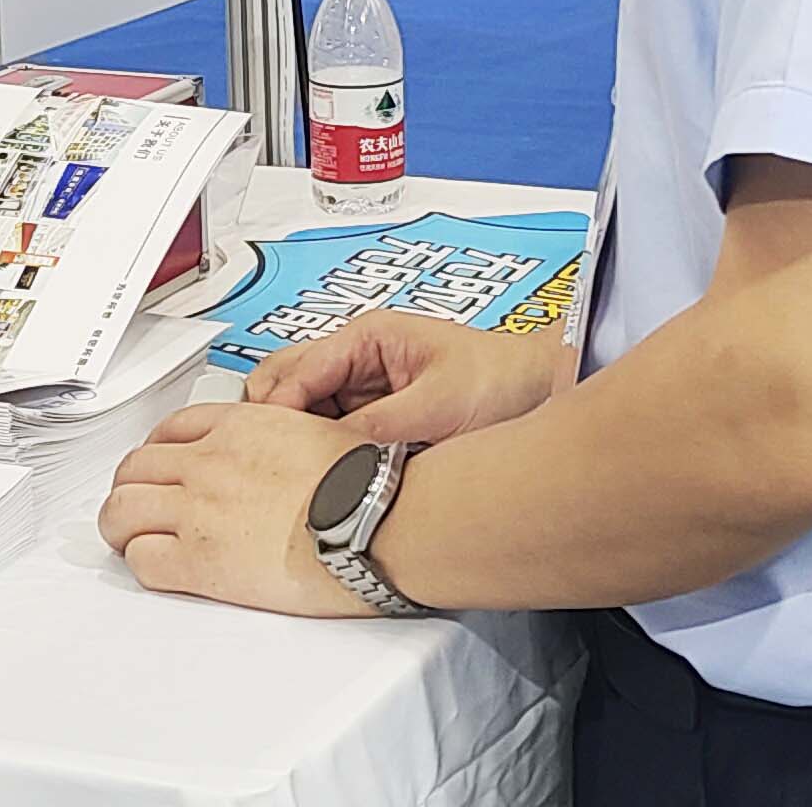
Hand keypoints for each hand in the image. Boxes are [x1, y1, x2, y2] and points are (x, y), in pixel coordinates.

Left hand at [97, 401, 373, 617]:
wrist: (378, 520)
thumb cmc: (368, 484)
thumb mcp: (324, 430)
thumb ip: (289, 434)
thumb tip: (294, 449)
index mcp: (240, 426)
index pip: (171, 428)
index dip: (157, 450)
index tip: (160, 466)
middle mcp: (209, 462)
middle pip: (135, 467)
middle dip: (130, 486)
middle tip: (137, 504)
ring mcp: (199, 510)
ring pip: (122, 510)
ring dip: (120, 525)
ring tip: (129, 539)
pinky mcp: (201, 560)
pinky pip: (143, 561)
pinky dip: (140, 564)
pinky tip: (155, 568)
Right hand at [248, 312, 564, 443]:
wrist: (543, 390)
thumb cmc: (501, 379)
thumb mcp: (437, 405)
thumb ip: (380, 426)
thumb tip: (331, 453)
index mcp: (367, 338)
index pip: (297, 370)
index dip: (278, 410)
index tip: (269, 446)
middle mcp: (357, 359)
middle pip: (285, 384)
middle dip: (273, 419)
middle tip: (273, 460)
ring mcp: (363, 388)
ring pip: (303, 412)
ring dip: (298, 438)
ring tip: (300, 473)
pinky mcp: (375, 416)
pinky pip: (331, 433)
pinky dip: (322, 451)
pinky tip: (327, 474)